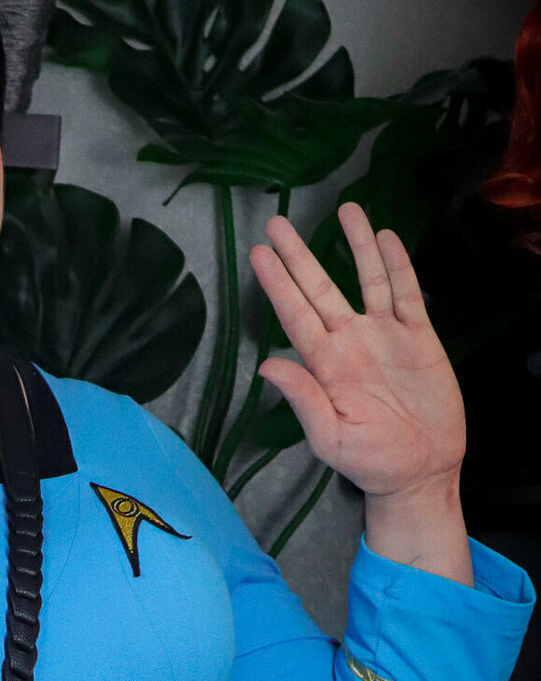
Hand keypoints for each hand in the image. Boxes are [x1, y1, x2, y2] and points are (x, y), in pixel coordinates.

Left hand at [247, 203, 465, 500]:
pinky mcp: (418, 338)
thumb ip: (303, 399)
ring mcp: (385, 336)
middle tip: (277, 224)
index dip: (278, 283)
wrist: (421, 472)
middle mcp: (351, 342)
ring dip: (356, 244)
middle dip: (299, 255)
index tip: (259, 253)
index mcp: (325, 365)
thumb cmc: (371, 463)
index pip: (295, 313)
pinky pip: (406, 294)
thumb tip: (268, 365)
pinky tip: (386, 238)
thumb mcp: (330, 438)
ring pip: (367, 279)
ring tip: (345, 208)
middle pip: (321, 287)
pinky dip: (398, 265)